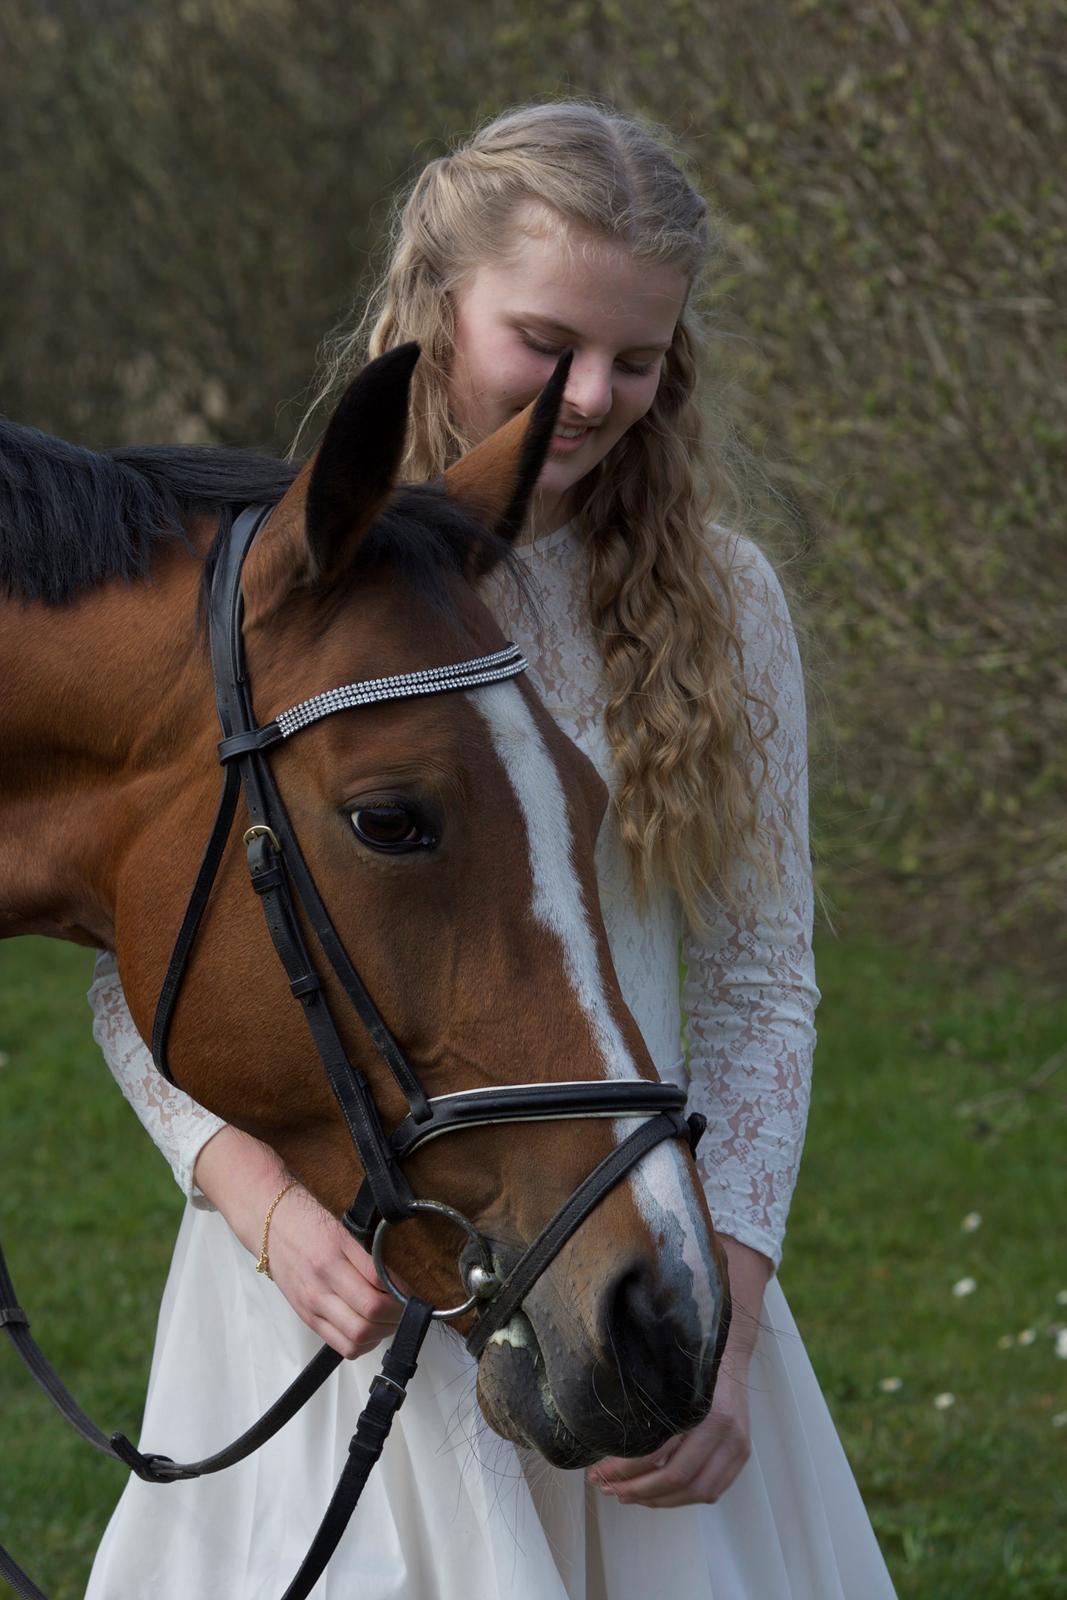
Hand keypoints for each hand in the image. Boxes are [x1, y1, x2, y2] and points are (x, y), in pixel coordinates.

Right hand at [264, 1183, 403, 1358]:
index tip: (411, 1293)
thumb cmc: (308, 1223)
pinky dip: (362, 1343)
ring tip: (388, 1319)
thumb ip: (370, 1262)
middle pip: (369, 1320)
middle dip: (395, 1319)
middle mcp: (321, 1286)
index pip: (377, 1291)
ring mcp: (312, 1306)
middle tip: (404, 1308)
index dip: (401, 1297)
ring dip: (381, 1334)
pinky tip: (369, 1329)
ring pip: (356, 1340)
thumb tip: (396, 1286)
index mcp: (333, 1260)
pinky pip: (340, 1346)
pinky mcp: (307, 1319)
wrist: (271, 1227)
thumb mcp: (344, 1233)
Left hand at [587, 1232, 769, 1507]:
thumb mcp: (661, 1374)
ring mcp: (737, 1444)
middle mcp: (725, 1429)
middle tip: (607, 1488)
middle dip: (637, 1489)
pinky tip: (657, 1495)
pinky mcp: (741, 1455)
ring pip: (697, 1491)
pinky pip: (712, 1491)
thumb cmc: (685, 1359)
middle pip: (678, 1478)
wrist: (726, 1348)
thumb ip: (643, 1405)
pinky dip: (681, 1499)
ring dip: (658, 1500)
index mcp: (701, 1406)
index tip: (597, 1472)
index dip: (625, 1470)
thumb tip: (601, 1437)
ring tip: (627, 1494)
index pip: (660, 1453)